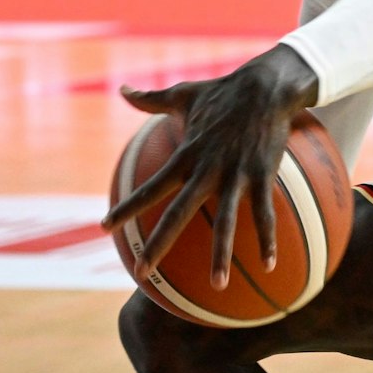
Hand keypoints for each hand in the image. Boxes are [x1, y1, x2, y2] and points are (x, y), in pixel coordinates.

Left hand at [102, 45, 320, 286]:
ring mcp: (236, 174)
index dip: (126, 208)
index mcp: (186, 154)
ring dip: (221, 256)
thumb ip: (150, 98)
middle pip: (178, 213)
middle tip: (142, 273)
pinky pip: (264, 214)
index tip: (104, 227)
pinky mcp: (263, 175)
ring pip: (225, 222)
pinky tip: (268, 266)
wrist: (266, 85)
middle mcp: (207, 169)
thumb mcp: (183, 93)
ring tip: (217, 286)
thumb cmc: (223, 89)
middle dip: (158, 245)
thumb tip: (121, 88)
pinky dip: (268, 240)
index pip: (149, 187)